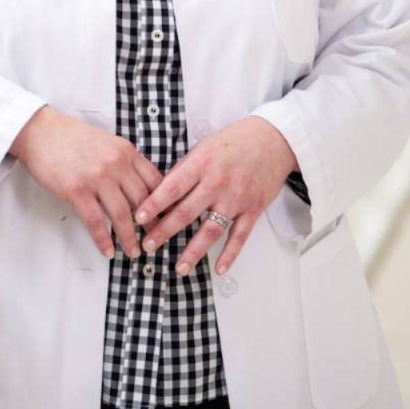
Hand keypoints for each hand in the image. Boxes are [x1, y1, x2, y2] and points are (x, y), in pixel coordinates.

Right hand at [10, 106, 162, 259]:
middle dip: (151, 226)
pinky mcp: (77, 189)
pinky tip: (107, 251)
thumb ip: (123, 161)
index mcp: (126, 151)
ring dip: (129, 238)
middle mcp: (116, 163)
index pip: (155, 181)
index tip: (166, 219)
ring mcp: (97, 176)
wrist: (40, 131)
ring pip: (122, 215)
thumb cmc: (71, 138)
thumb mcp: (106, 142)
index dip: (163, 204)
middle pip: (142, 201)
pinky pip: (96, 222)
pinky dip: (103, 240)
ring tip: (133, 252)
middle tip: (153, 242)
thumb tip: (138, 188)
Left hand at [134, 117, 297, 276]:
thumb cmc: (234, 142)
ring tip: (178, 268)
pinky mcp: (253, 209)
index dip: (153, 204)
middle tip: (147, 246)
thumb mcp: (203, 147)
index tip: (137, 218)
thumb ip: (184, 170)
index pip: (172, 187)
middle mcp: (217, 182)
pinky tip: (219, 269)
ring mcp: (236, 198)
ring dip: (193, 252)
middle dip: (164, 231)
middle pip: (186, 212)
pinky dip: (230, 255)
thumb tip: (162, 192)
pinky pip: (239, 237)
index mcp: (202, 163)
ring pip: (211, 230)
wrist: (272, 140)